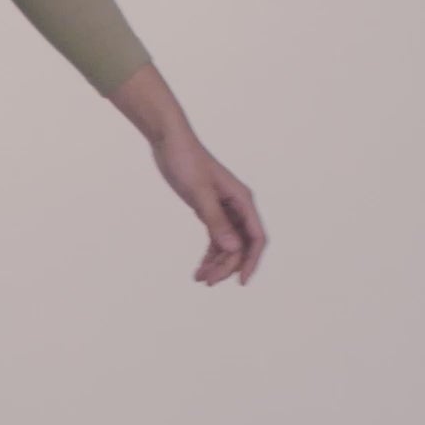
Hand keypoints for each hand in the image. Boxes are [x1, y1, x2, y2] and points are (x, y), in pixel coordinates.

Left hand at [150, 126, 266, 285]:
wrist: (169, 142)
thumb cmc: (186, 161)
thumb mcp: (199, 192)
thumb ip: (216, 220)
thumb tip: (233, 248)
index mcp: (242, 200)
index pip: (255, 238)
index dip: (251, 261)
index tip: (241, 281)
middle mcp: (237, 206)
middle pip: (240, 245)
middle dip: (227, 266)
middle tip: (207, 282)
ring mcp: (224, 209)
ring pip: (227, 245)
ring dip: (217, 263)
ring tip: (200, 279)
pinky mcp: (210, 210)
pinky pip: (215, 238)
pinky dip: (209, 254)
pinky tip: (200, 267)